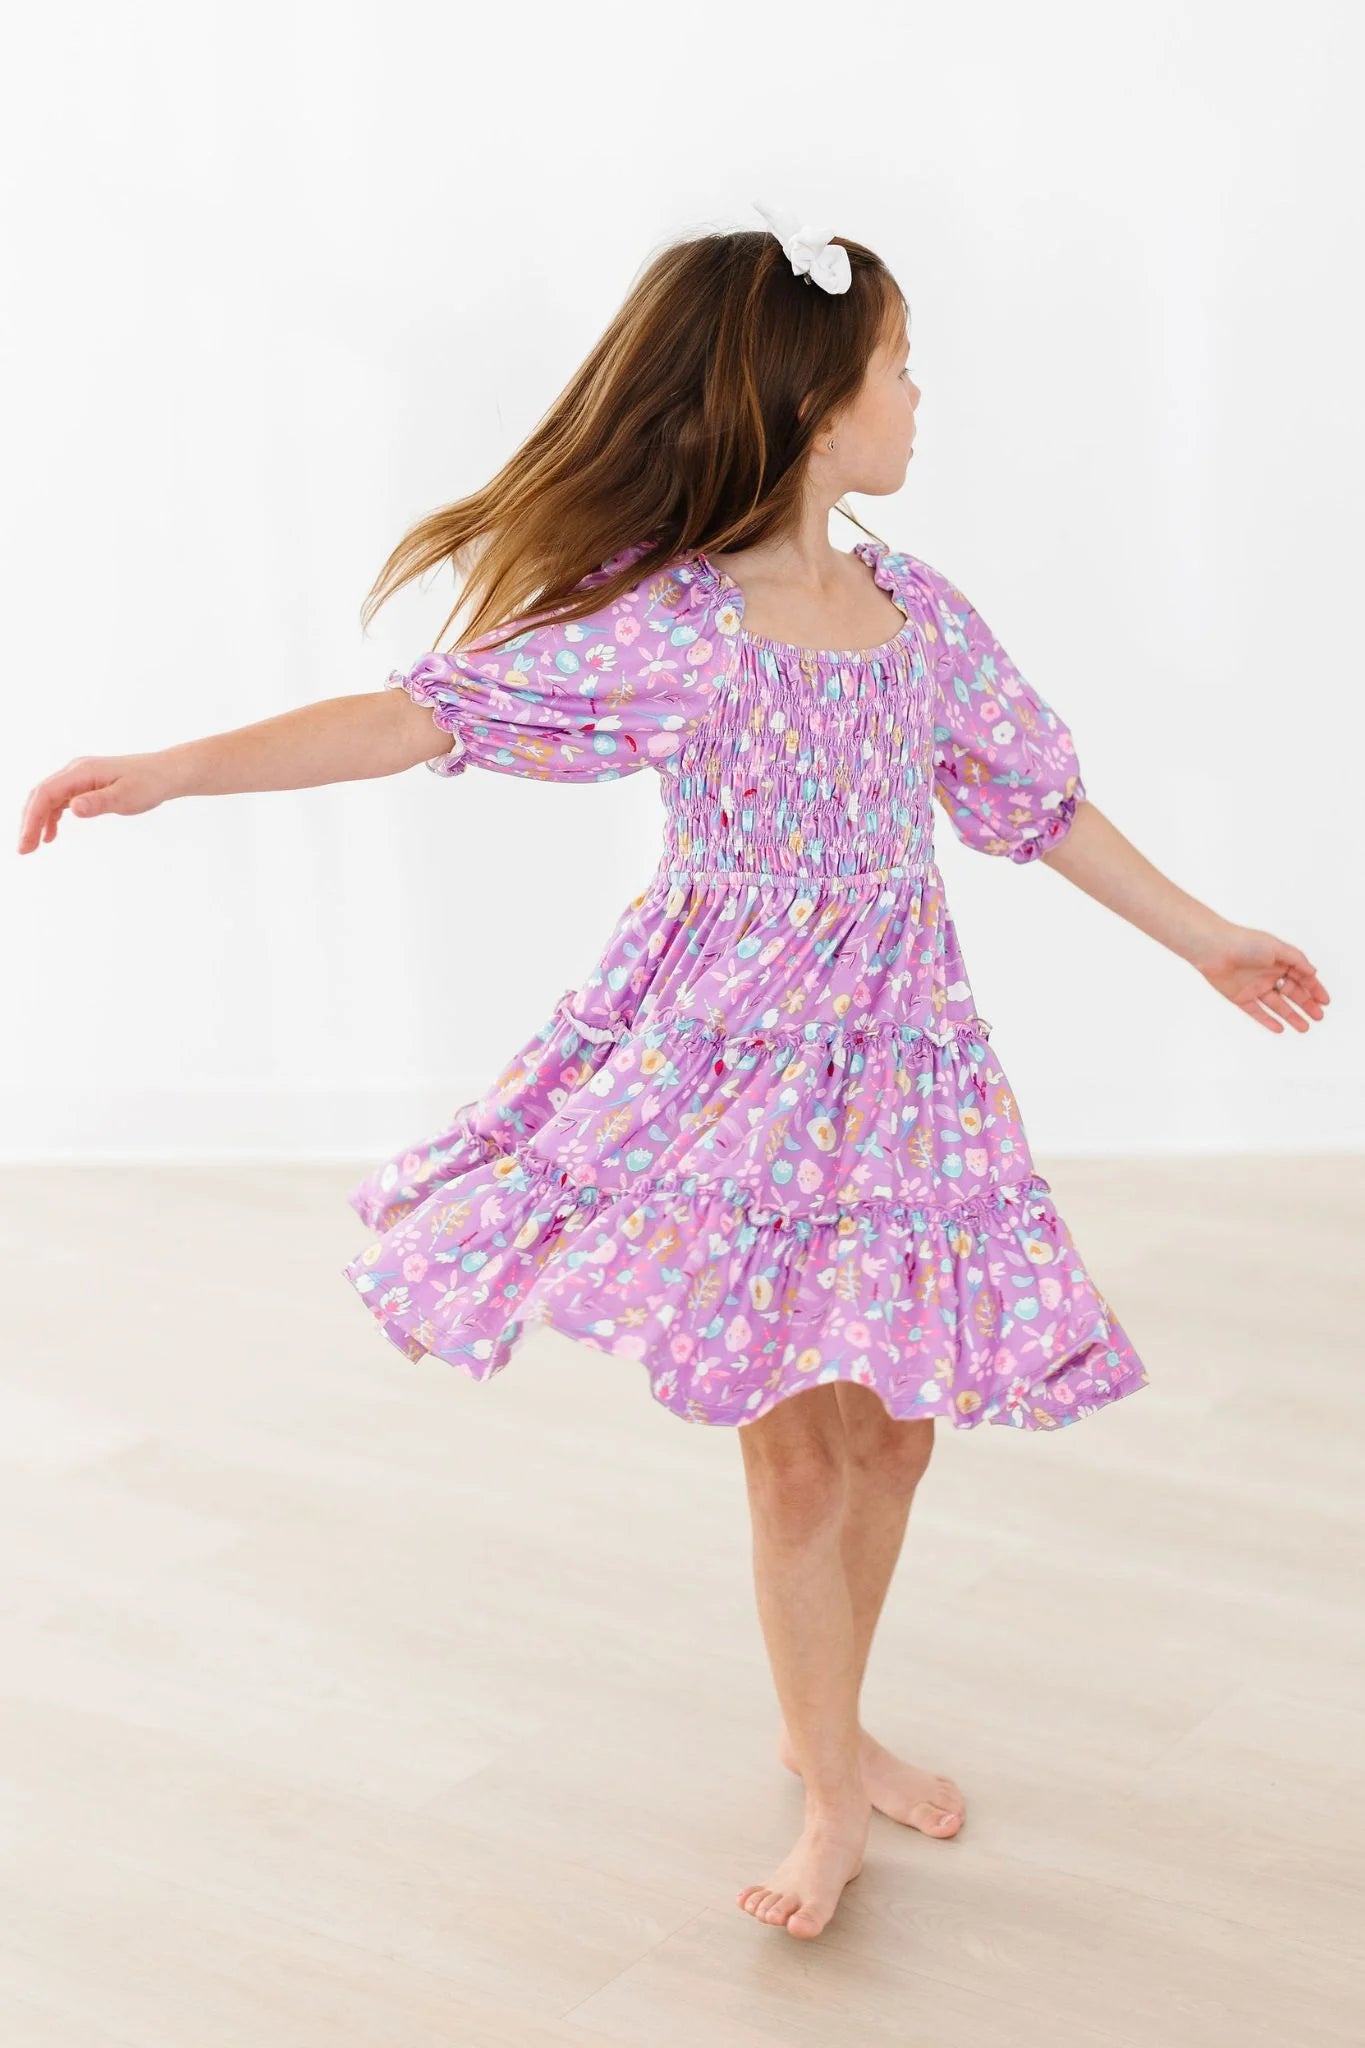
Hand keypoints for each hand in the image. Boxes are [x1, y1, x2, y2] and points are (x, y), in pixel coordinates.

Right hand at [16, 753, 175, 854]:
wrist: (165, 773)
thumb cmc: (149, 784)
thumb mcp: (126, 797)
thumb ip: (98, 803)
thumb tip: (72, 808)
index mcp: (81, 772)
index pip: (46, 794)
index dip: (32, 819)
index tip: (27, 844)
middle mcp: (76, 771)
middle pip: (41, 795)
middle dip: (29, 822)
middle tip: (23, 850)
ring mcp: (80, 777)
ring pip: (48, 798)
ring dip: (37, 821)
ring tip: (33, 845)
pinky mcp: (86, 784)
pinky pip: (60, 799)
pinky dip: (52, 816)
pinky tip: (51, 834)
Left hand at [1192, 923, 1330, 1033]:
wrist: (1214, 949)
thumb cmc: (1244, 943)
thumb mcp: (1277, 948)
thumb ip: (1297, 960)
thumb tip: (1313, 972)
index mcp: (1279, 960)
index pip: (1302, 977)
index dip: (1314, 989)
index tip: (1325, 1001)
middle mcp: (1268, 974)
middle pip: (1292, 993)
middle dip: (1307, 1004)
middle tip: (1319, 1017)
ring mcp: (1254, 986)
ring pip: (1277, 1005)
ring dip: (1291, 1016)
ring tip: (1305, 1027)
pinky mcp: (1240, 997)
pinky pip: (1257, 1012)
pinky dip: (1268, 1020)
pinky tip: (1280, 1028)